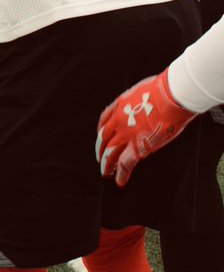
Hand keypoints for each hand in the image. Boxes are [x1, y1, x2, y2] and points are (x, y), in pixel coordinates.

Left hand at [95, 69, 196, 186]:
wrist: (171, 95)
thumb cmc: (163, 90)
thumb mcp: (142, 91)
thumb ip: (138, 101)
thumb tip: (144, 104)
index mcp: (118, 106)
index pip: (104, 121)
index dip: (101, 132)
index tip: (101, 138)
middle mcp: (118, 121)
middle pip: (103, 139)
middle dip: (101, 150)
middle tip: (100, 159)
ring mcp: (126, 134)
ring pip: (110, 153)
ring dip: (107, 165)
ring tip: (105, 173)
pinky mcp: (138, 147)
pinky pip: (125, 164)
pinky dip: (121, 174)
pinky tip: (119, 181)